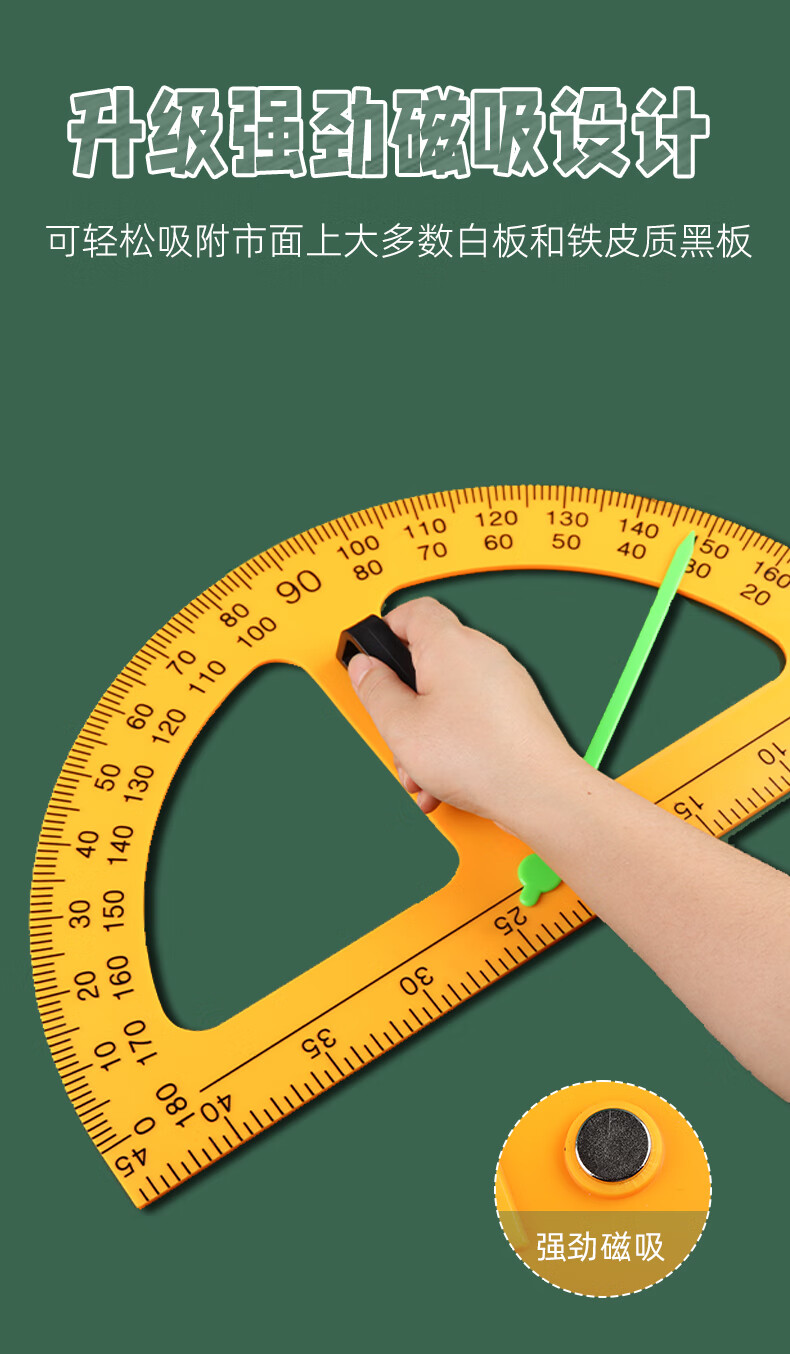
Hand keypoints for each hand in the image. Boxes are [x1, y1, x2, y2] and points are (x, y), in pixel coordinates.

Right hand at [347, 597, 579, 833]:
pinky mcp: (517, 707)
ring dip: (427, 731)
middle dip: (405, 702)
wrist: (537, 790)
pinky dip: (453, 740)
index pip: (412, 610)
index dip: (386, 630)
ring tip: (421, 770)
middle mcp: (481, 652)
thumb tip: (364, 667)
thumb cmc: (479, 756)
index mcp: (448, 644)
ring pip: (448, 695)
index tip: (372, 657)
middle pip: (428, 661)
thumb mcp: (401, 725)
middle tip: (395, 729)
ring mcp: (504, 679)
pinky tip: (444, 778)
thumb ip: (375, 689)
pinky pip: (472, 714)